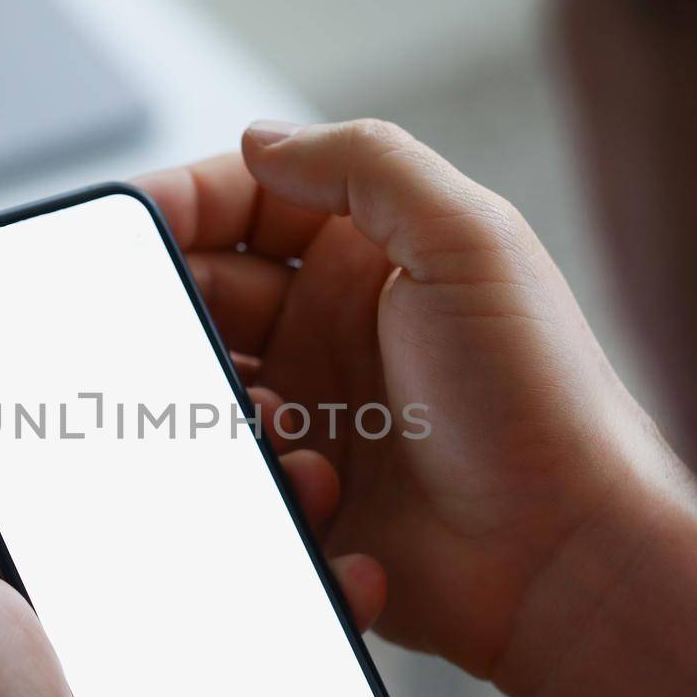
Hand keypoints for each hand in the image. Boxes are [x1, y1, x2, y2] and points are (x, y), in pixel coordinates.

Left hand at [0, 349, 389, 696]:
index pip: (27, 454)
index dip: (85, 403)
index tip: (150, 359)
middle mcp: (37, 605)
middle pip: (128, 498)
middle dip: (195, 453)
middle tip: (255, 416)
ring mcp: (111, 659)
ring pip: (198, 561)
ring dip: (260, 518)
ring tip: (310, 479)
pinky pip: (241, 639)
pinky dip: (293, 606)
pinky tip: (335, 576)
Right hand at [136, 120, 684, 683]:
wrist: (568, 556)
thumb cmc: (541, 397)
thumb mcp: (470, 240)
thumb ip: (366, 164)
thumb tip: (259, 140)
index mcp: (372, 253)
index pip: (250, 201)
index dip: (185, 202)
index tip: (128, 222)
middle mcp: (338, 325)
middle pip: (210, 290)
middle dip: (180, 307)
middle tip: (169, 336)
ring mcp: (320, 409)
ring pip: (209, 384)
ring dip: (221, 401)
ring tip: (274, 426)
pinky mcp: (309, 491)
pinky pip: (234, 470)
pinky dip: (256, 472)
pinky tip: (316, 485)